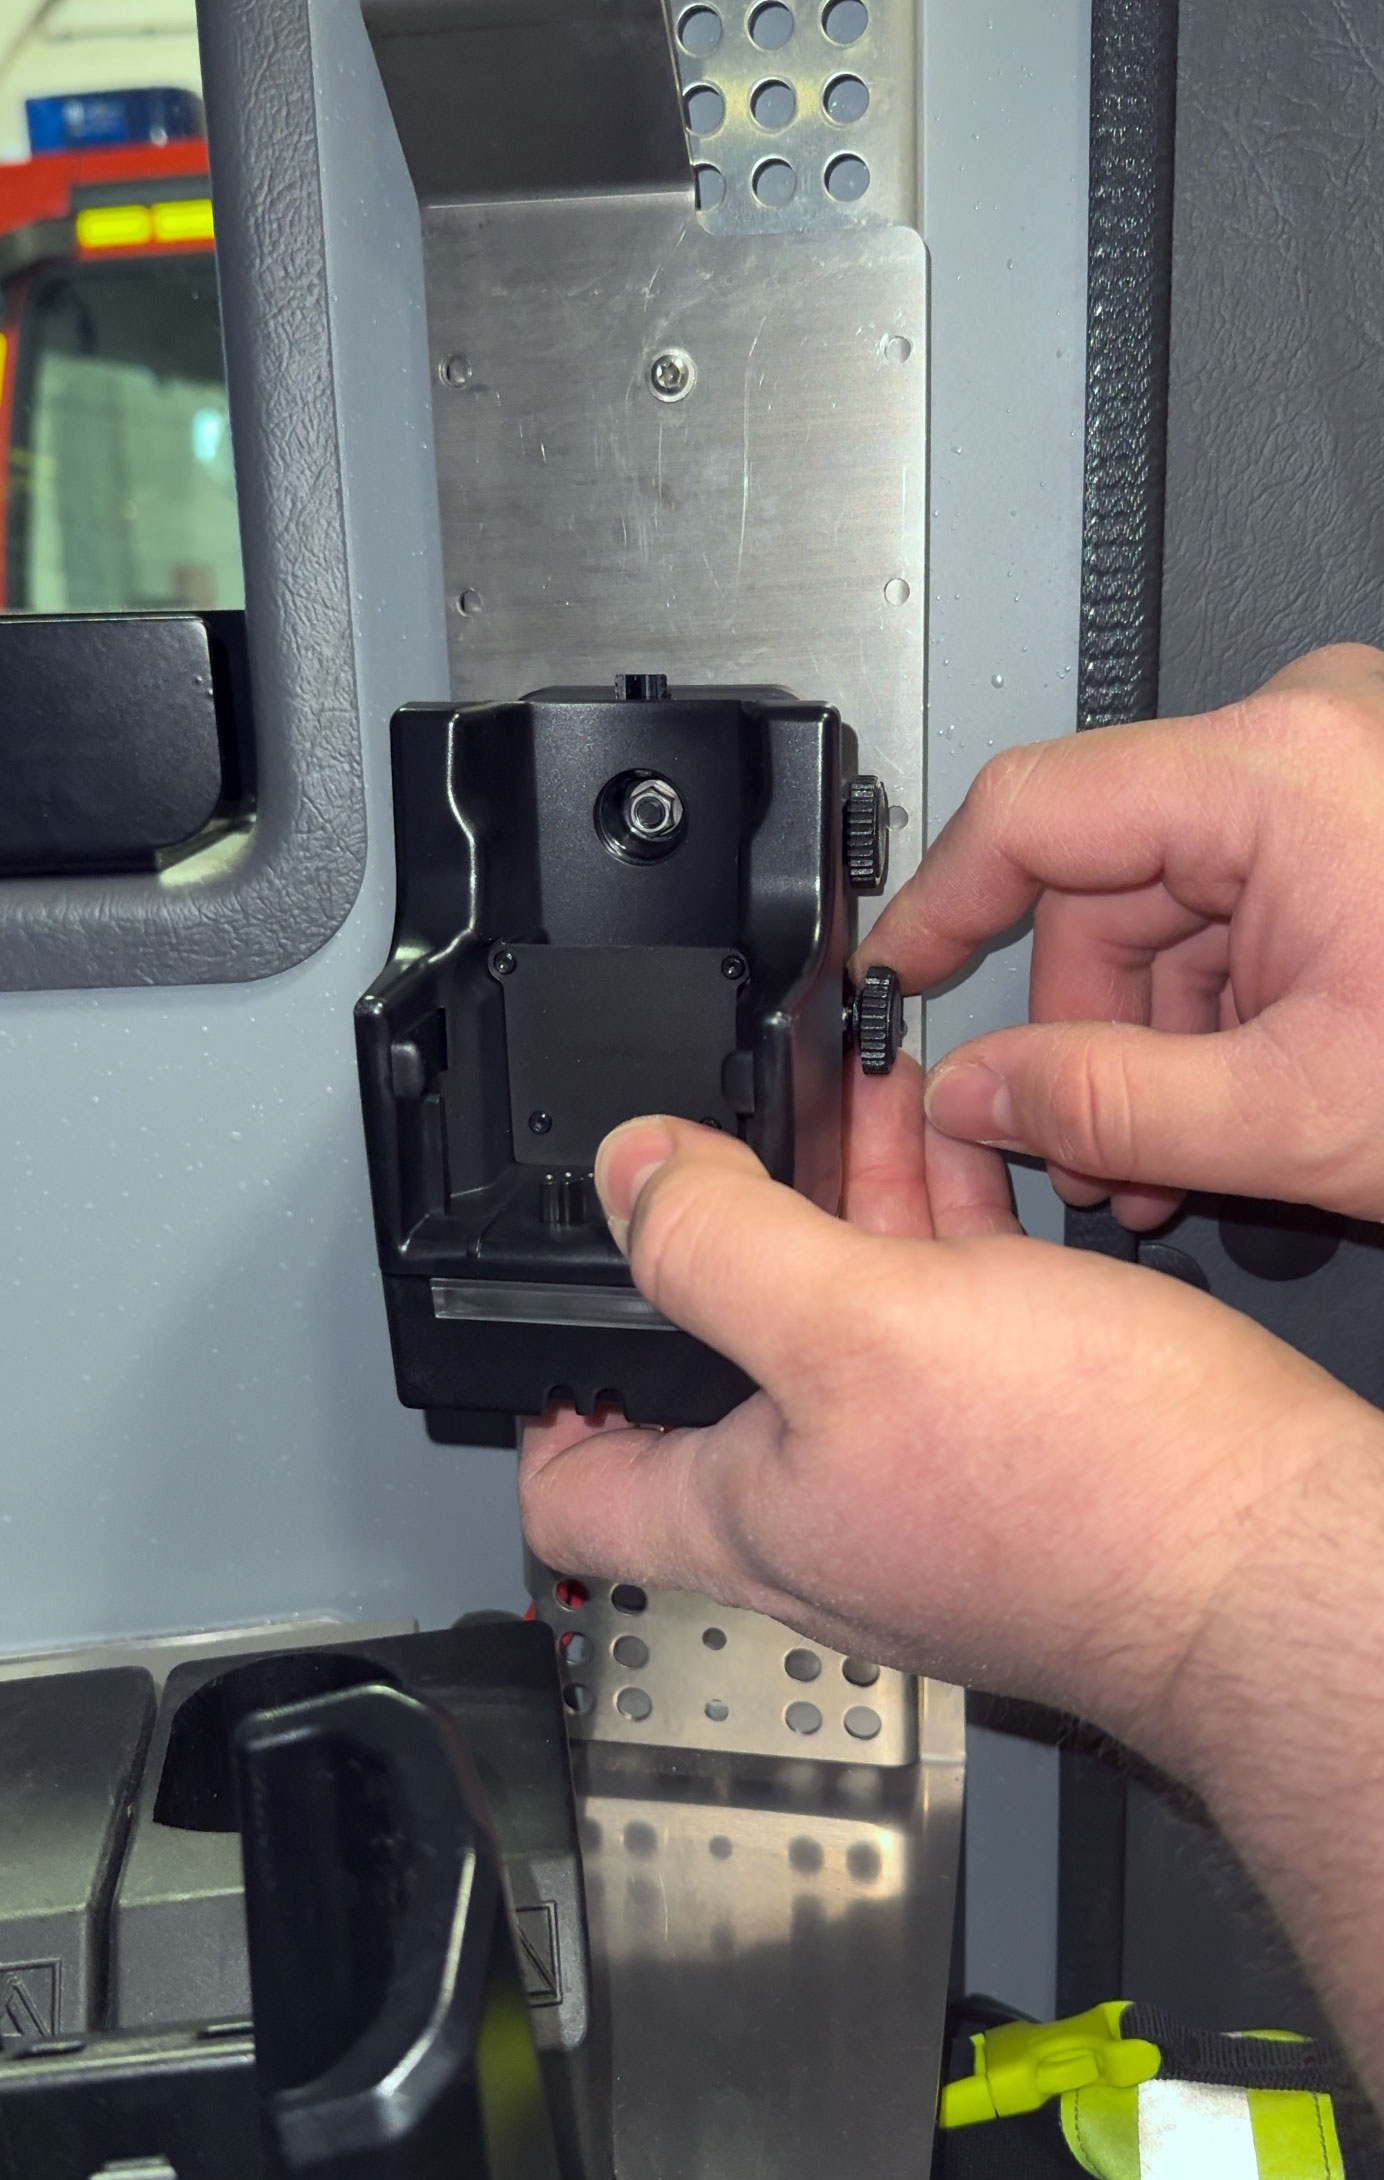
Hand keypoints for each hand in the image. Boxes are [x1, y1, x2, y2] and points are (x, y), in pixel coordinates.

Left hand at [519, 1076, 1379, 1766]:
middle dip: (722, 1233)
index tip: (541, 1306)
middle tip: (729, 1141)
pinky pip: (951, 1315)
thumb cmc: (1092, 1497)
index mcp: (748, 1513)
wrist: (1284, 1560)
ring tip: (846, 1096)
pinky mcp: (1023, 1443)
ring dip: (841, 1203)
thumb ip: (720, 1249)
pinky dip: (938, 1228)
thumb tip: (628, 1176)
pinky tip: (960, 1146)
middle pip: (723, 1361)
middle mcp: (828, 1511)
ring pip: (849, 1320)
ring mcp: (927, 1477)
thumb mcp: (860, 1333)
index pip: (572, 1488)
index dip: (536, 1397)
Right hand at [862, 643, 1383, 1225]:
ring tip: (1164, 1163)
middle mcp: (1308, 741)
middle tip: (1075, 1152)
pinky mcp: (1372, 816)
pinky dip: (1223, 1010)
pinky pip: (1242, 906)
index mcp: (1278, 772)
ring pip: (1172, 907)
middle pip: (1104, 880)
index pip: (1031, 811)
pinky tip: (1229, 1111)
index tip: (892, 983)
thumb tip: (978, 1095)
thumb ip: (1105, 1106)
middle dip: (1084, 1031)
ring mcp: (1347, 772)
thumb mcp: (1301, 1112)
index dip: (939, 909)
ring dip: (1155, 1040)